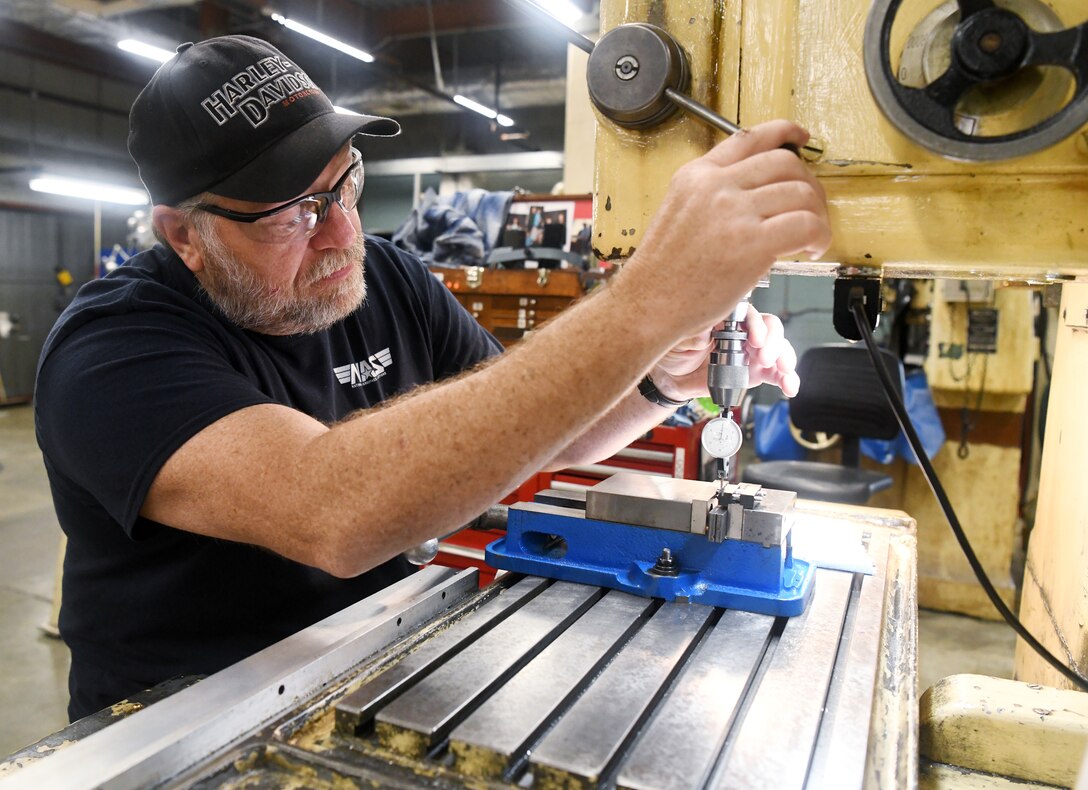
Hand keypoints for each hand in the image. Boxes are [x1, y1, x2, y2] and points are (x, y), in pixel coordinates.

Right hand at [618, 120, 831, 341]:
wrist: (649, 304)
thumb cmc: (664, 272)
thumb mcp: (679, 211)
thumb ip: (714, 194)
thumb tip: (761, 195)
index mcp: (697, 175)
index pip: (750, 138)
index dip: (784, 132)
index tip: (801, 138)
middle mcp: (716, 186)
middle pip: (785, 164)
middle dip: (809, 185)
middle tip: (810, 209)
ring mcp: (734, 213)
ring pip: (801, 193)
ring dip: (818, 214)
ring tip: (812, 236)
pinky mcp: (753, 243)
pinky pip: (806, 225)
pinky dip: (820, 236)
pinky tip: (811, 250)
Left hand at [649, 304, 798, 400]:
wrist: (674, 378)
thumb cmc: (675, 351)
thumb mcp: (678, 340)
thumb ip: (693, 335)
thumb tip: (706, 332)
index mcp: (726, 319)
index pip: (749, 314)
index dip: (756, 324)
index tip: (755, 340)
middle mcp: (744, 332)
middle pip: (770, 328)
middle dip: (773, 342)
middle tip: (765, 358)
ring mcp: (752, 351)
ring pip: (779, 348)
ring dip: (785, 359)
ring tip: (784, 372)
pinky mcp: (756, 371)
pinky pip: (777, 373)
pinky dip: (787, 379)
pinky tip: (790, 387)